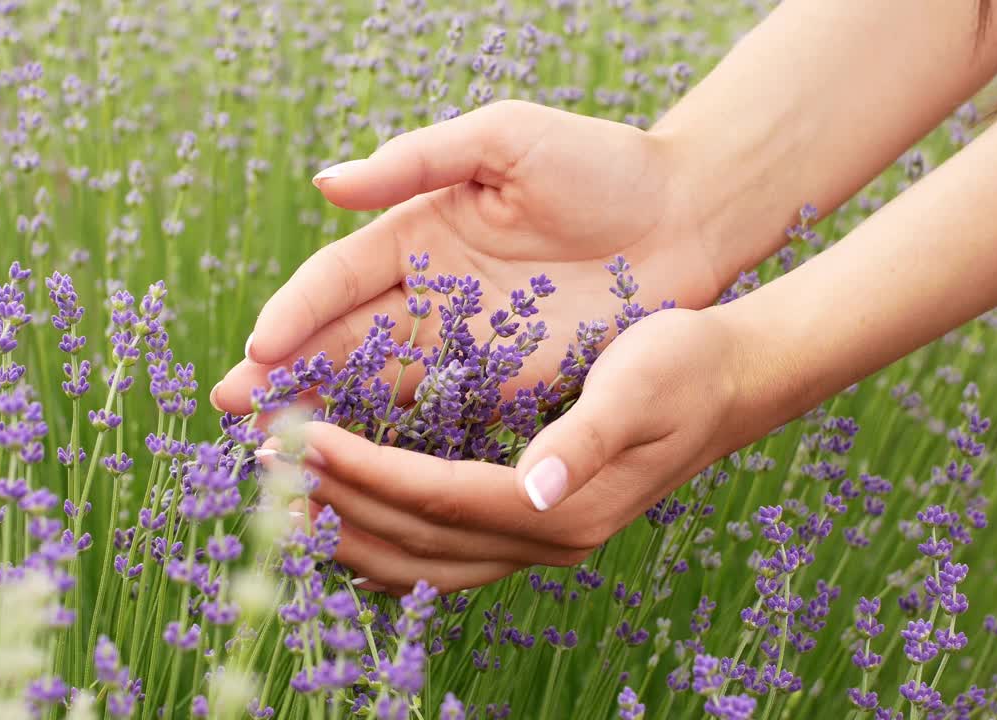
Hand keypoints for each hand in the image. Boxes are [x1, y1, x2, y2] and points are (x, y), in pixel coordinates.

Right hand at [211, 100, 723, 412]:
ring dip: (325, 413)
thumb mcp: (503, 140)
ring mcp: (462, 338)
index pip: (337, 278)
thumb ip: (417, 161)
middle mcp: (427, 289)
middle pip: (341, 338)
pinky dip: (391, 437)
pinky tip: (353, 463)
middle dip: (286, 373)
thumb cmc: (596, 161)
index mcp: (416, 230)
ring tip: (274, 447)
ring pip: (376, 381)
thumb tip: (326, 184)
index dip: (294, 312)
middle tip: (233, 412)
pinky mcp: (503, 375)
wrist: (685, 213)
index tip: (259, 350)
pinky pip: (435, 411)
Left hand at [265, 309, 748, 592]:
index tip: (298, 440)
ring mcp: (540, 541)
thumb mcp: (641, 388)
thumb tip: (536, 488)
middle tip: (263, 471)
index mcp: (563, 505)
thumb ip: (585, 441)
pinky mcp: (535, 527)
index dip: (364, 473)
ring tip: (285, 499)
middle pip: (417, 542)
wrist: (732, 380)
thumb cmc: (685, 364)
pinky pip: (443, 554)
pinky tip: (348, 518)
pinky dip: (387, 542)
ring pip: (424, 562)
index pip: (437, 497)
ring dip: (351, 533)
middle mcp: (546, 537)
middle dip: (336, 507)